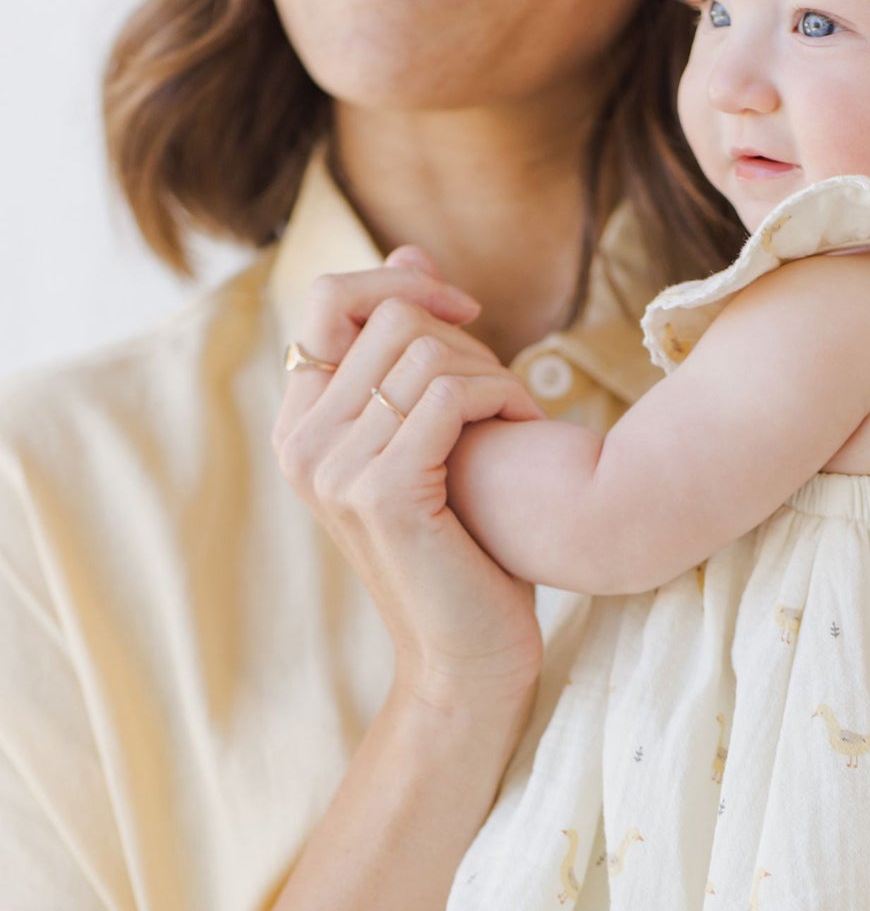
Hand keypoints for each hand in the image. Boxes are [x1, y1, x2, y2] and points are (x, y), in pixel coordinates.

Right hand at [273, 246, 545, 717]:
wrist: (470, 658)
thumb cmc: (465, 551)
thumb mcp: (430, 440)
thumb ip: (410, 355)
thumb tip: (413, 252)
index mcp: (300, 426)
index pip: (327, 299)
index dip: (399, 281)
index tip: (466, 310)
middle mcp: (302, 443)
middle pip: (384, 314)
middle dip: (463, 336)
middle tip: (505, 388)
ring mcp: (334, 469)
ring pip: (423, 349)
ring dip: (491, 370)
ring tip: (520, 414)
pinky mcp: (383, 493)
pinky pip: (448, 393)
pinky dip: (502, 397)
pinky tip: (529, 427)